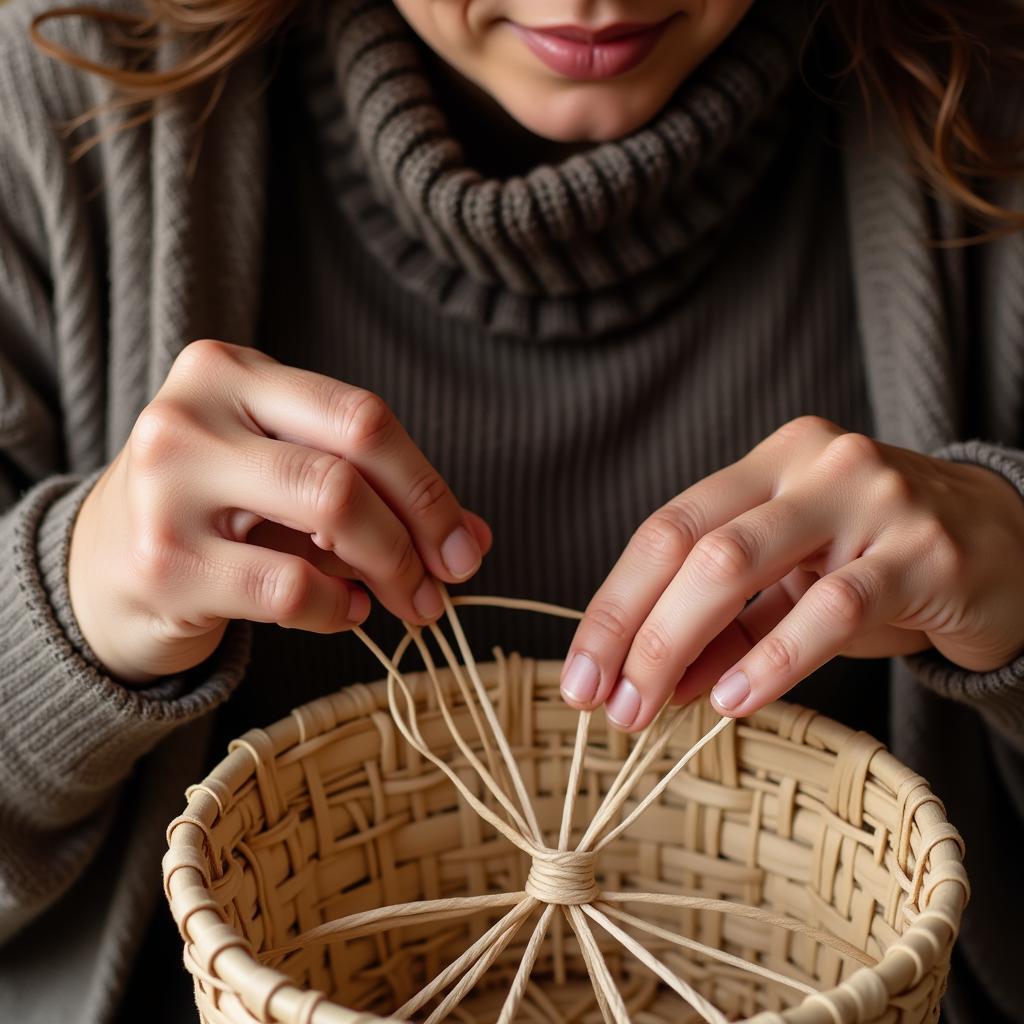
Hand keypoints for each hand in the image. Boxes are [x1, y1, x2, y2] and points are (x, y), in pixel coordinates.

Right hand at [69, 340, 490, 682]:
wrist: (99, 570)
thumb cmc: (213, 512)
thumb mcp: (290, 479)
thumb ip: (379, 495)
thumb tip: (472, 540)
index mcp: (228, 371)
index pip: (360, 416)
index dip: (427, 486)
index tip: (463, 545)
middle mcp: (190, 414)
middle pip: (349, 464)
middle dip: (417, 532)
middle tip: (445, 583)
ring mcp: (166, 486)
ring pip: (328, 513)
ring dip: (390, 570)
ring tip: (407, 603)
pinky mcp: (163, 564)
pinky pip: (289, 587)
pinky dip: (335, 608)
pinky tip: (342, 611)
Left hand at [561, 416, 1023, 729]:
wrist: (1007, 549)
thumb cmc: (881, 566)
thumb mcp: (793, 587)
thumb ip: (725, 626)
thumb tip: (650, 684)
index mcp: (769, 462)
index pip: (665, 528)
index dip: (613, 604)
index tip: (580, 673)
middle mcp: (811, 464)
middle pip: (688, 544)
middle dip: (632, 629)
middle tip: (605, 703)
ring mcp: (867, 499)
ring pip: (738, 565)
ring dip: (677, 645)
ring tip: (648, 709)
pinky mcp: (919, 550)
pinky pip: (828, 608)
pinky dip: (769, 659)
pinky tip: (732, 699)